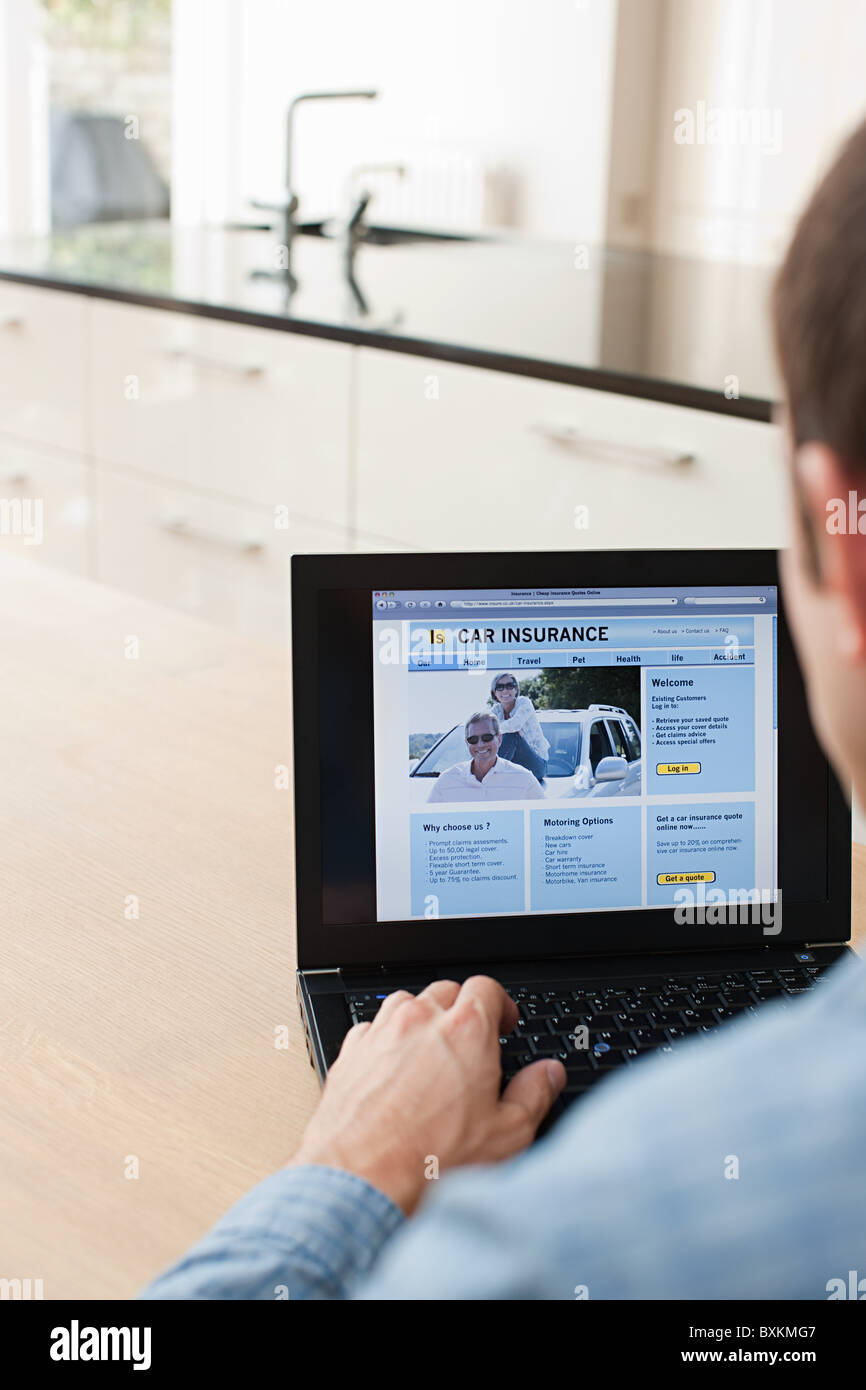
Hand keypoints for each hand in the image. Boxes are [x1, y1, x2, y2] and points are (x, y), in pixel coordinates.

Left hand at [288, 976, 565, 1213]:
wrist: (363, 1185)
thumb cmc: (432, 1163)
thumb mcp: (507, 1135)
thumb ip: (533, 1094)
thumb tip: (548, 1074)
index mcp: (466, 1031)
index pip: (486, 988)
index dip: (500, 1004)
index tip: (502, 1023)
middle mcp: (420, 1021)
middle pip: (446, 991)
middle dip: (462, 1010)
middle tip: (470, 1043)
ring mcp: (380, 1034)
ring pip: (405, 1003)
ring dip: (421, 1019)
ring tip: (430, 1054)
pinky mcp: (349, 1054)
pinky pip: (371, 1030)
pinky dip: (385, 1041)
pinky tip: (392, 1070)